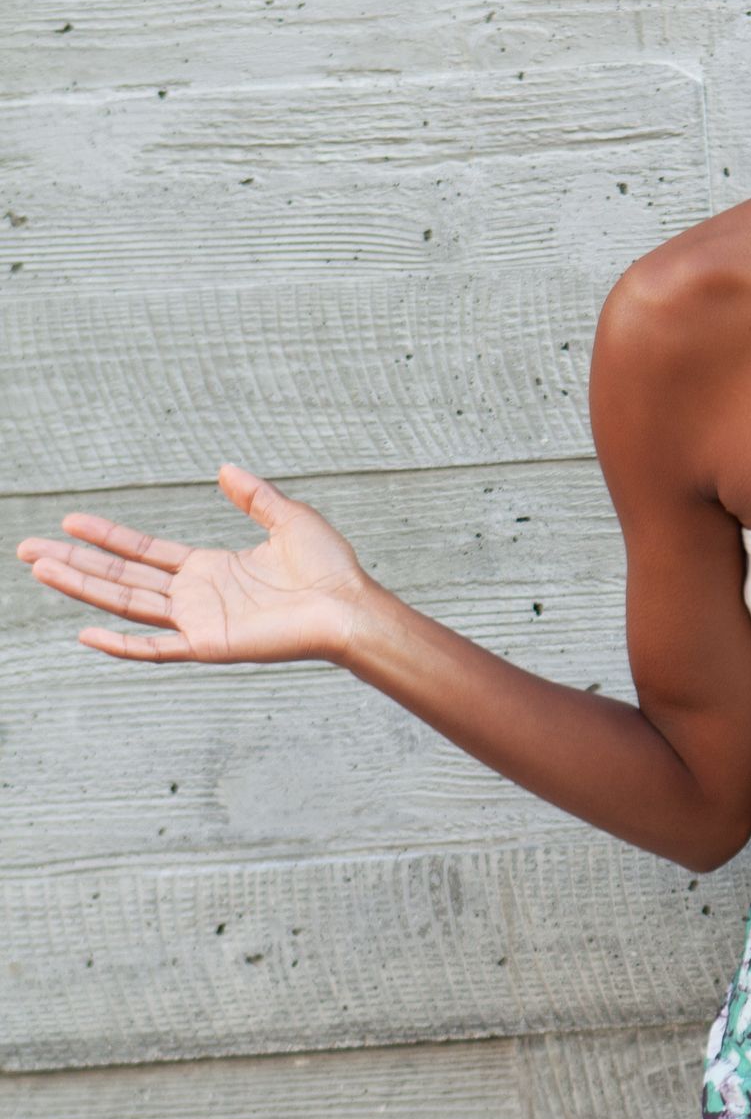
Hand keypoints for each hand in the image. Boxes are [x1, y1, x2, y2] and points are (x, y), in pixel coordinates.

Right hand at [15, 464, 376, 665]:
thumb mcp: (288, 519)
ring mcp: (198, 622)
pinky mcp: (209, 645)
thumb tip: (225, 469)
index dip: (106, 537)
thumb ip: (254, 496)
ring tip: (41, 569)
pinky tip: (85, 632)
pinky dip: (120, 644)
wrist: (351, 606)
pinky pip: (155, 649)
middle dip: (75, 562)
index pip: (143, 552)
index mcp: (209, 569)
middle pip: (121, 578)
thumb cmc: (329, 570)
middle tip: (27, 548)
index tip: (69, 521)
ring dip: (82, 588)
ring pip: (126, 605)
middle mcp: (196, 596)